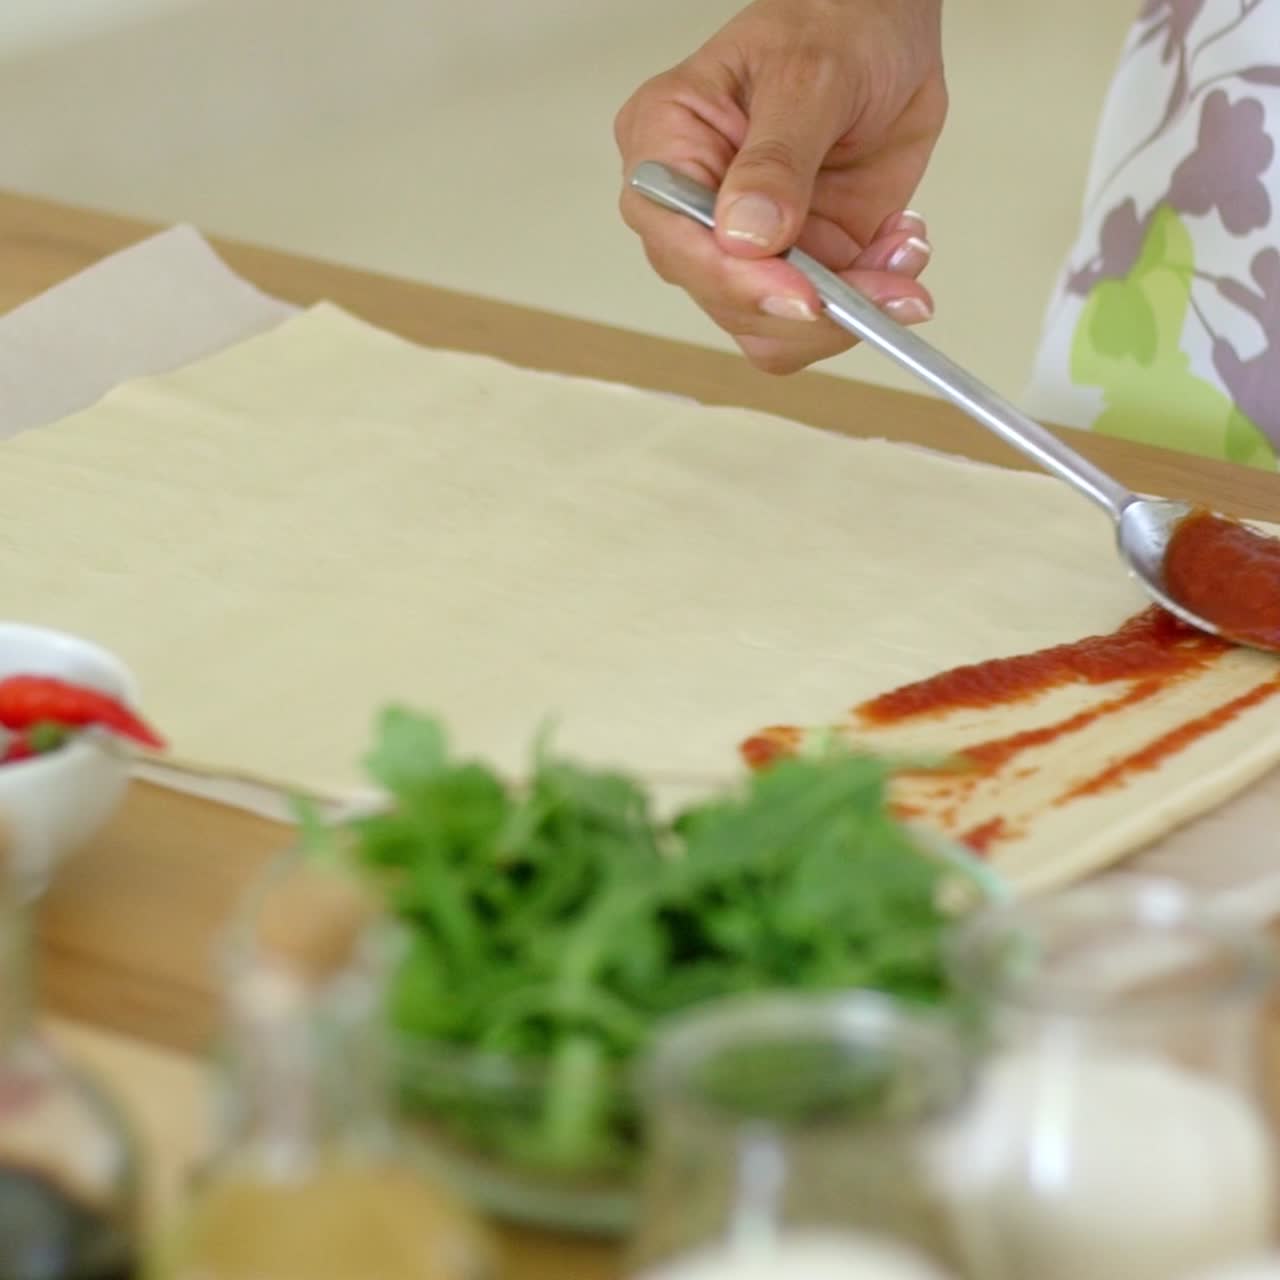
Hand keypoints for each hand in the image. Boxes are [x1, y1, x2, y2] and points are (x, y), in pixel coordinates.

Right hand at [615, 0, 946, 373]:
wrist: (888, 28)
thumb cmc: (834, 20)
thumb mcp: (808, 75)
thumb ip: (776, 160)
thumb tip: (745, 235)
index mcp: (666, 147)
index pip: (678, 241)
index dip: (738, 281)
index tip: (805, 295)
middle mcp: (694, 208)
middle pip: (725, 301)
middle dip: (810, 305)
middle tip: (885, 278)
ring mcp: (746, 244)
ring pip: (774, 328)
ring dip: (850, 306)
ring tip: (902, 251)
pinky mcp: (797, 263)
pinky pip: (823, 318)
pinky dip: (871, 300)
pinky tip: (899, 247)